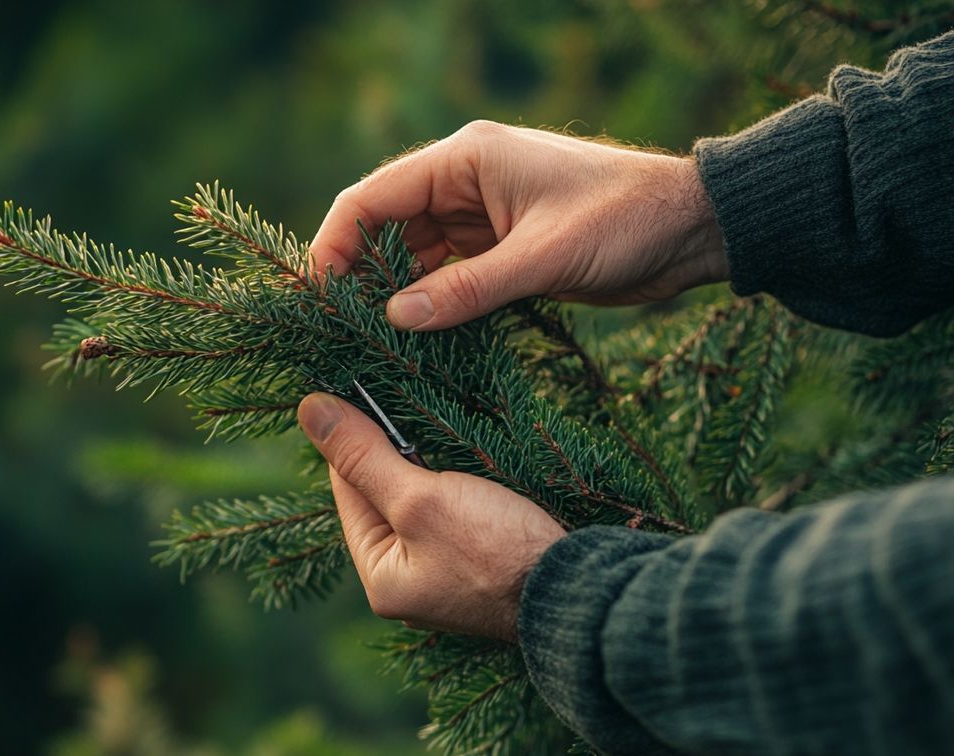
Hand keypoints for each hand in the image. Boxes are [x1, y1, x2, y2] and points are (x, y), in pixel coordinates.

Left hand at [297, 392, 564, 640]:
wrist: (580, 590)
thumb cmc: (494, 552)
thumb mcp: (419, 499)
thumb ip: (364, 456)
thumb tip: (309, 411)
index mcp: (381, 578)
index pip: (348, 491)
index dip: (351, 438)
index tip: (357, 388)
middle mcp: (408, 582)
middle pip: (383, 497)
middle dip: (392, 449)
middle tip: (398, 396)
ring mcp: (447, 575)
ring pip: (421, 501)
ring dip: (426, 461)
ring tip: (431, 415)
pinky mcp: (483, 562)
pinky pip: (453, 512)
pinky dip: (454, 480)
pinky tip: (466, 450)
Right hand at [310, 120, 728, 330]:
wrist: (691, 228)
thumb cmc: (624, 221)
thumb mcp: (542, 258)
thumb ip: (467, 291)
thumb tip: (394, 319)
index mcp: (465, 160)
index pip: (374, 197)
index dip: (335, 243)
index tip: (315, 296)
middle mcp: (464, 183)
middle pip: (386, 228)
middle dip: (359, 276)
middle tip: (337, 330)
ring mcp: (482, 218)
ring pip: (415, 257)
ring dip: (395, 295)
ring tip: (371, 343)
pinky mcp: (501, 250)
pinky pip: (449, 277)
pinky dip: (432, 305)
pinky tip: (417, 339)